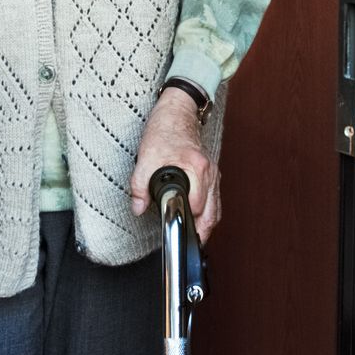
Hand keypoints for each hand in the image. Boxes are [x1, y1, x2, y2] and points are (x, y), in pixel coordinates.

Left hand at [129, 89, 220, 242]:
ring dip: (207, 224)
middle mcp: (209, 172)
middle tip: (190, 243)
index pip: (196, 207)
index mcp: (196, 168)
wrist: (177, 111)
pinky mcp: (212, 172)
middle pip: (212, 213)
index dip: (187, 220)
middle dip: (202, 231)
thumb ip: (139, 186)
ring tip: (195, 237)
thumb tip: (139, 208)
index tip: (180, 230)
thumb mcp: (146, 158)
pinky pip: (215, 199)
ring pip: (216, 208)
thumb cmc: (164, 130)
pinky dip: (209, 212)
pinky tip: (200, 219)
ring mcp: (213, 172)